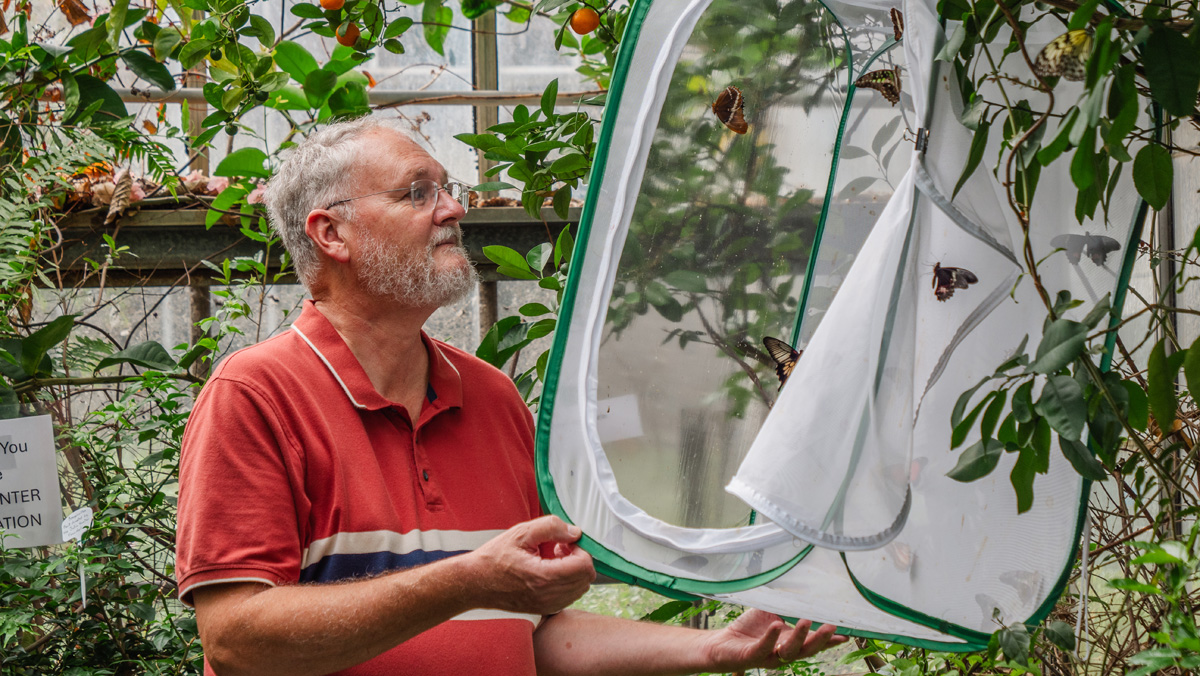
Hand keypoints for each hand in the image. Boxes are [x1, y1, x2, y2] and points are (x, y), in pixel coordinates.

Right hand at [468, 516, 594, 615]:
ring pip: (580, 589)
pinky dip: (567, 583)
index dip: (580, 549)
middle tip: (559, 549)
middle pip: (586, 579)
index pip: (584, 566)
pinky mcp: (544, 610)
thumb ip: (551, 527)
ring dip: (573, 571)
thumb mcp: (520, 533)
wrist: (475, 583)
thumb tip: (575, 532)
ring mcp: (547, 606)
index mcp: (543, 576)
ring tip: (553, 559)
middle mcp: (548, 595)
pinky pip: (570, 597)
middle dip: (578, 560)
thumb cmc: (494, 557)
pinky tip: (549, 571)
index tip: (564, 543)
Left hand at [701, 609, 847, 672]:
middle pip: (807, 650)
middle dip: (820, 640)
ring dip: (799, 637)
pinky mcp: (751, 656)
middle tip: (832, 627)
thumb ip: (786, 606)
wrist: (722, 643)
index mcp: (790, 642)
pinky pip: (763, 648)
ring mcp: (768, 655)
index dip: (830, 641)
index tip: (846, 634)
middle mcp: (783, 652)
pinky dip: (771, 637)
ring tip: (806, 621)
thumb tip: (802, 588)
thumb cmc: (749, 629)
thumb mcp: (771, 613)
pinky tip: (776, 625)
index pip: (813, 643)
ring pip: (788, 652)